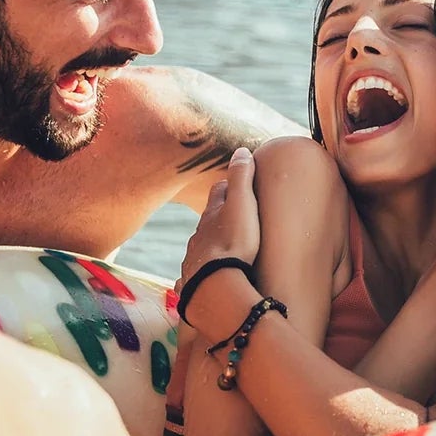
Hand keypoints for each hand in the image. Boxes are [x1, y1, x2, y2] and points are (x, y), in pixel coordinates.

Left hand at [179, 147, 260, 296]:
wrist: (214, 285)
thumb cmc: (233, 243)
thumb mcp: (243, 205)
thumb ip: (242, 177)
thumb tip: (240, 150)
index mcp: (212, 214)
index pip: (219, 192)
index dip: (229, 186)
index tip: (237, 185)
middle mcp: (199, 234)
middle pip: (208, 219)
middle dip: (219, 216)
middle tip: (233, 217)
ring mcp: (194, 258)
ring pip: (201, 246)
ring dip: (212, 244)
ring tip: (225, 248)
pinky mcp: (193, 281)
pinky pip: (195, 273)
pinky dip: (202, 271)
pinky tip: (207, 277)